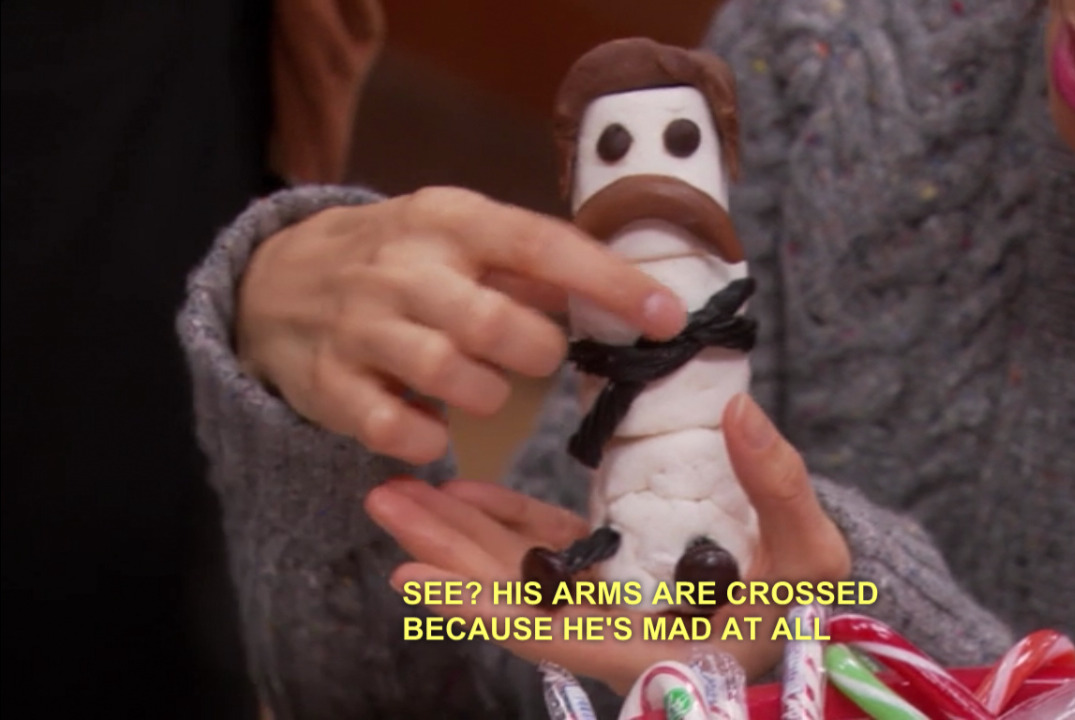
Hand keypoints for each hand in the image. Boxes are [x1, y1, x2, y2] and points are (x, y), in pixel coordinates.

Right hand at [236, 187, 687, 463]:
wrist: (276, 280)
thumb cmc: (401, 260)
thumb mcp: (459, 236)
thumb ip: (528, 264)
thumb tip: (622, 295)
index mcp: (450, 220)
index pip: (542, 245)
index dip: (609, 283)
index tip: (666, 315)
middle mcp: (403, 268)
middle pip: (497, 323)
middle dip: (538, 353)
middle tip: (538, 357)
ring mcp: (359, 327)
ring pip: (450, 377)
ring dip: (487, 396)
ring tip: (483, 388)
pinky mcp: (328, 385)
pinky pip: (396, 430)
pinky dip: (431, 440)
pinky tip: (435, 428)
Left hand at [365, 393, 851, 692]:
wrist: (810, 613)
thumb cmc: (809, 604)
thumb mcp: (811, 553)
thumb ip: (777, 485)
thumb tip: (740, 410)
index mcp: (648, 645)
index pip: (546, 633)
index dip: (477, 609)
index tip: (412, 578)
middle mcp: (609, 632)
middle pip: (511, 599)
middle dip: (445, 555)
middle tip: (386, 503)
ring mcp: (602, 603)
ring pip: (518, 572)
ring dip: (459, 534)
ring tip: (400, 494)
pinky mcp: (605, 575)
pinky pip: (544, 552)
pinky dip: (505, 523)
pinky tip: (466, 493)